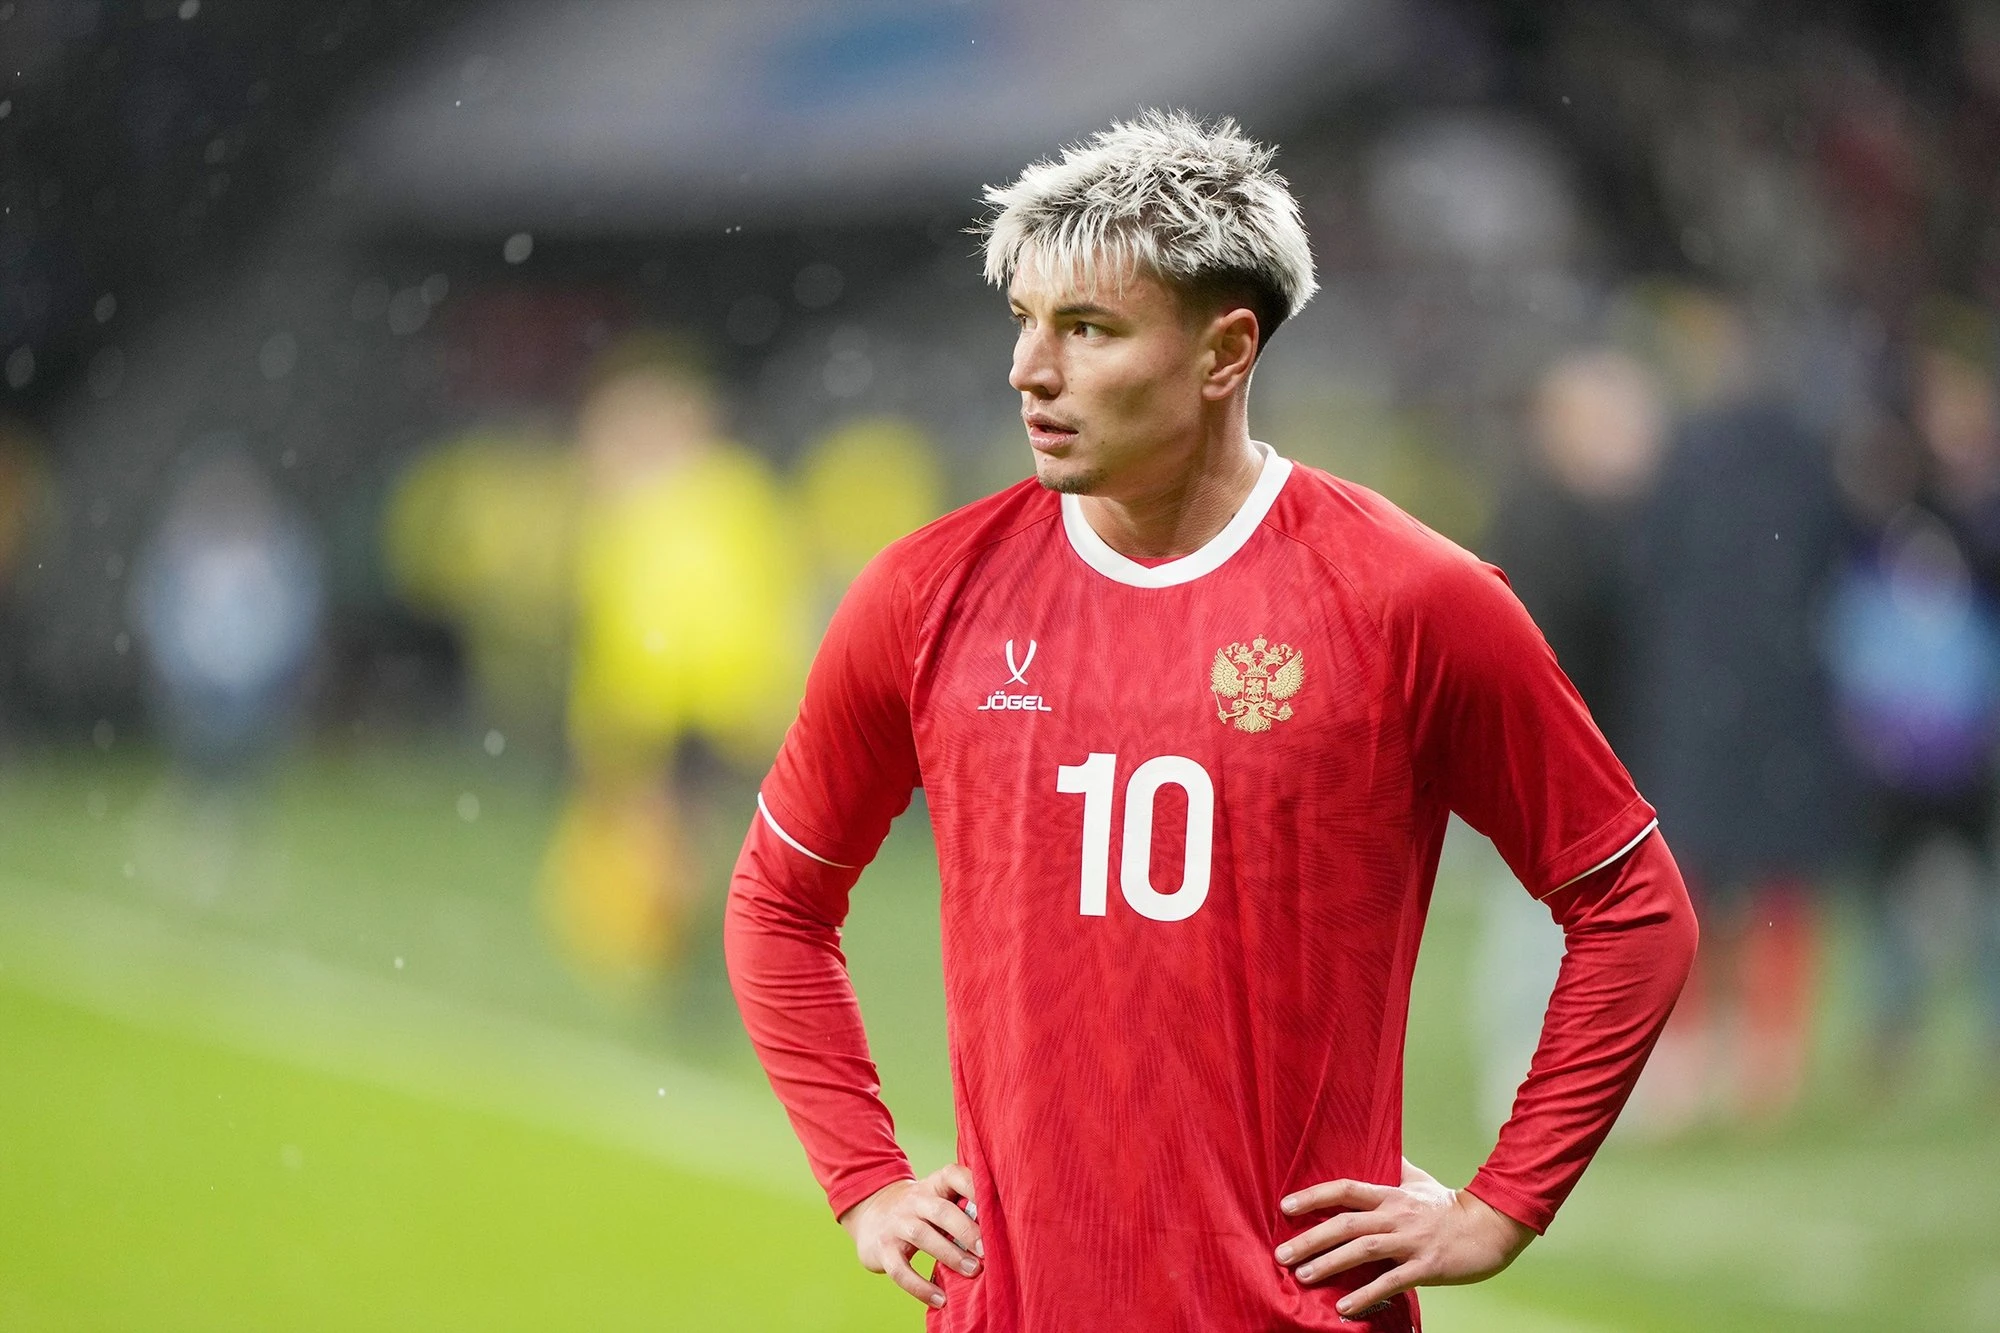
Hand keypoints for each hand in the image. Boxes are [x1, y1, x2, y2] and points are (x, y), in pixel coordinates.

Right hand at [838, 1164, 983, 1308]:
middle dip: (966, 1230)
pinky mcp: (883, 1250)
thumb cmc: (920, 1212)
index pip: (953, 1175)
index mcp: (933, 1185)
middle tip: (987, 1250)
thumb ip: (963, 1207)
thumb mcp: (938, 1199)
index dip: (974, 1187)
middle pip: (940, 1210)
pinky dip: (920, 1286)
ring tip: (972, 1271)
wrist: (871, 1215)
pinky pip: (900, 1269)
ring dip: (949, 1255)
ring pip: (921, 1236)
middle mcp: (913, 1201)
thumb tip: (1001, 1229)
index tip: (996, 1207)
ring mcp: (896, 1224)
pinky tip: (940, 1299)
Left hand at [1274, 1158, 1534, 1317]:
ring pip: (1363, 1250)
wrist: (1492, 1227)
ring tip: (1302, 1277)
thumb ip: (1395, 1167)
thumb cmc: (1450, 1205)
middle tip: (1281, 1254)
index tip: (1285, 1207)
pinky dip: (1366, 1294)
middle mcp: (1396, 1215)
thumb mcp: (1419, 1180)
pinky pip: (1391, 1282)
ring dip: (1329, 1264)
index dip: (1314, 1196)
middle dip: (1310, 1239)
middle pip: (1346, 1223)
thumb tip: (1379, 1147)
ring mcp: (1410, 1241)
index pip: (1345, 1190)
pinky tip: (1344, 1307)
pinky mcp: (1426, 1266)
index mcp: (1391, 1195)